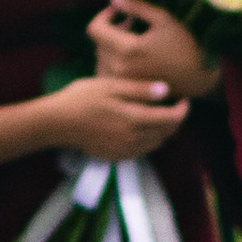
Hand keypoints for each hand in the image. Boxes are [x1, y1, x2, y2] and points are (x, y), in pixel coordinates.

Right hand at [49, 73, 190, 161]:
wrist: (56, 122)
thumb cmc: (82, 98)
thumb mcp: (112, 86)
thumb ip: (141, 90)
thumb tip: (166, 91)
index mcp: (135, 119)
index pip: (171, 119)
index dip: (183, 110)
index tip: (185, 100)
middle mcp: (133, 138)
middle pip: (167, 133)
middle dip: (176, 121)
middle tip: (175, 107)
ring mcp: (124, 150)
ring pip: (156, 144)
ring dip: (163, 132)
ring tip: (160, 117)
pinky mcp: (114, 156)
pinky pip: (141, 152)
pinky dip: (149, 142)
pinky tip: (142, 130)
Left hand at [89, 0, 221, 98]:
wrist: (195, 79)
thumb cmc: (182, 46)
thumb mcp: (163, 19)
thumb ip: (137, 7)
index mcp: (126, 49)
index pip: (95, 28)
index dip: (104, 15)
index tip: (120, 11)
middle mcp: (118, 67)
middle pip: (98, 42)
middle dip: (112, 29)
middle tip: (133, 24)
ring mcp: (119, 81)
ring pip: (101, 57)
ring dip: (111, 45)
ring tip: (133, 40)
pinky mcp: (123, 89)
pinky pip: (106, 70)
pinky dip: (114, 60)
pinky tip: (131, 57)